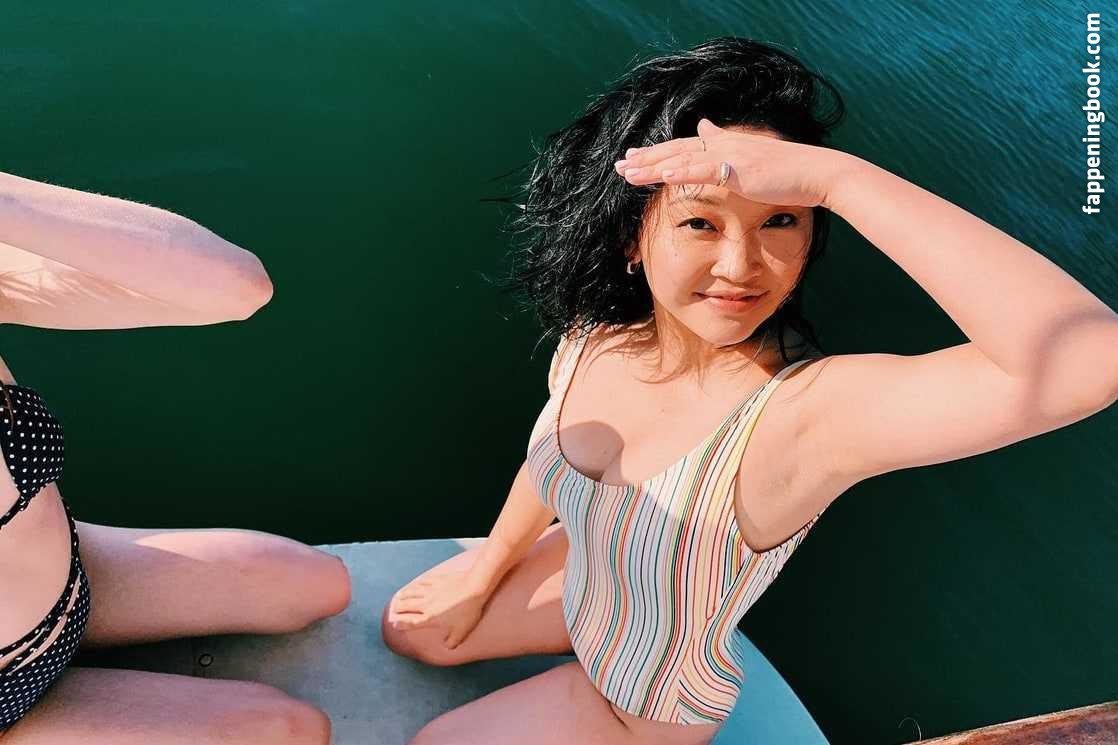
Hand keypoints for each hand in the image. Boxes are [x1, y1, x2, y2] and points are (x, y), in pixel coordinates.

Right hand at [386, 571, 489, 649]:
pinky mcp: (436, 580)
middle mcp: (426, 604)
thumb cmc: (468, 611)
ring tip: (399, 597)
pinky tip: (415, 584)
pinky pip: (422, 582)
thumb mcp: (462, 632)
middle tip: (394, 609)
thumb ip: (453, 642)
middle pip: (406, 606)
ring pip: (411, 593)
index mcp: (430, 618)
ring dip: (403, 595)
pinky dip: (416, 584)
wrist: (474, 587)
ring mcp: (430, 590)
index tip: (394, 624)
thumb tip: (448, 646)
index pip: (411, 622)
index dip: (401, 624)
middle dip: (398, 608)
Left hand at [612, 118, 853, 209]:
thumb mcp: (751, 154)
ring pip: (682, 159)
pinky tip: (662, 173)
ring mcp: (729, 156)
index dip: (655, 153)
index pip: (682, 147)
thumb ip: (725, 141)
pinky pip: (704, 169)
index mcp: (723, 144)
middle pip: (675, 151)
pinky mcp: (738, 169)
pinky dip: (682, 170)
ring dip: (653, 166)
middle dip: (645, 159)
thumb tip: (704, 126)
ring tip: (628, 172)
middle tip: (618, 165)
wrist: (815, 173)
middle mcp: (722, 145)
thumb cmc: (787, 170)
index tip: (632, 157)